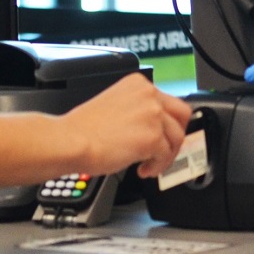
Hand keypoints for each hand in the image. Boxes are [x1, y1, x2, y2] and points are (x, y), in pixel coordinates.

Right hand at [61, 73, 192, 178]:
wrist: (71, 141)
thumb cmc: (83, 129)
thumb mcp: (115, 105)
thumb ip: (138, 110)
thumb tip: (153, 127)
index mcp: (139, 84)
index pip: (168, 101)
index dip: (167, 122)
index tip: (163, 134)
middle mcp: (149, 95)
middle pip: (182, 115)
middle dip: (176, 135)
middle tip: (166, 149)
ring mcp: (153, 115)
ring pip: (177, 138)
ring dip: (165, 155)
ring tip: (149, 164)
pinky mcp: (153, 137)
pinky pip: (166, 156)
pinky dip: (157, 166)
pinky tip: (142, 169)